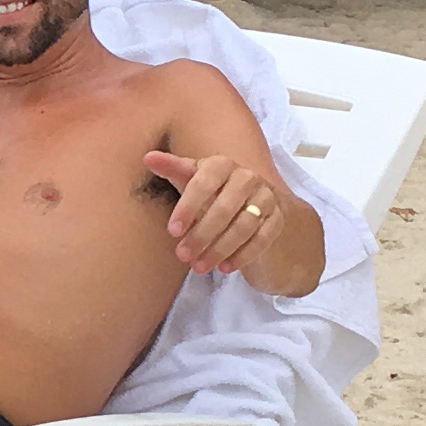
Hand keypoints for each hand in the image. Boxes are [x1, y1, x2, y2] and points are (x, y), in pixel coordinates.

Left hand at [145, 152, 284, 275]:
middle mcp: (248, 177)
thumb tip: (148, 157)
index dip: (187, 207)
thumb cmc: (212, 191)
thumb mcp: (191, 180)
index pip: (204, 183)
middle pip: (225, 208)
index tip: (172, 231)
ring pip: (245, 225)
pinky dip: (244, 255)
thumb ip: (173, 169)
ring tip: (199, 266)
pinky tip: (225, 268)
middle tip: (182, 255)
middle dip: (202, 234)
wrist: (252, 203)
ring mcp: (266, 198)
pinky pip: (263, 238)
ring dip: (220, 249)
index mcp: (222, 165)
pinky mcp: (277, 219)